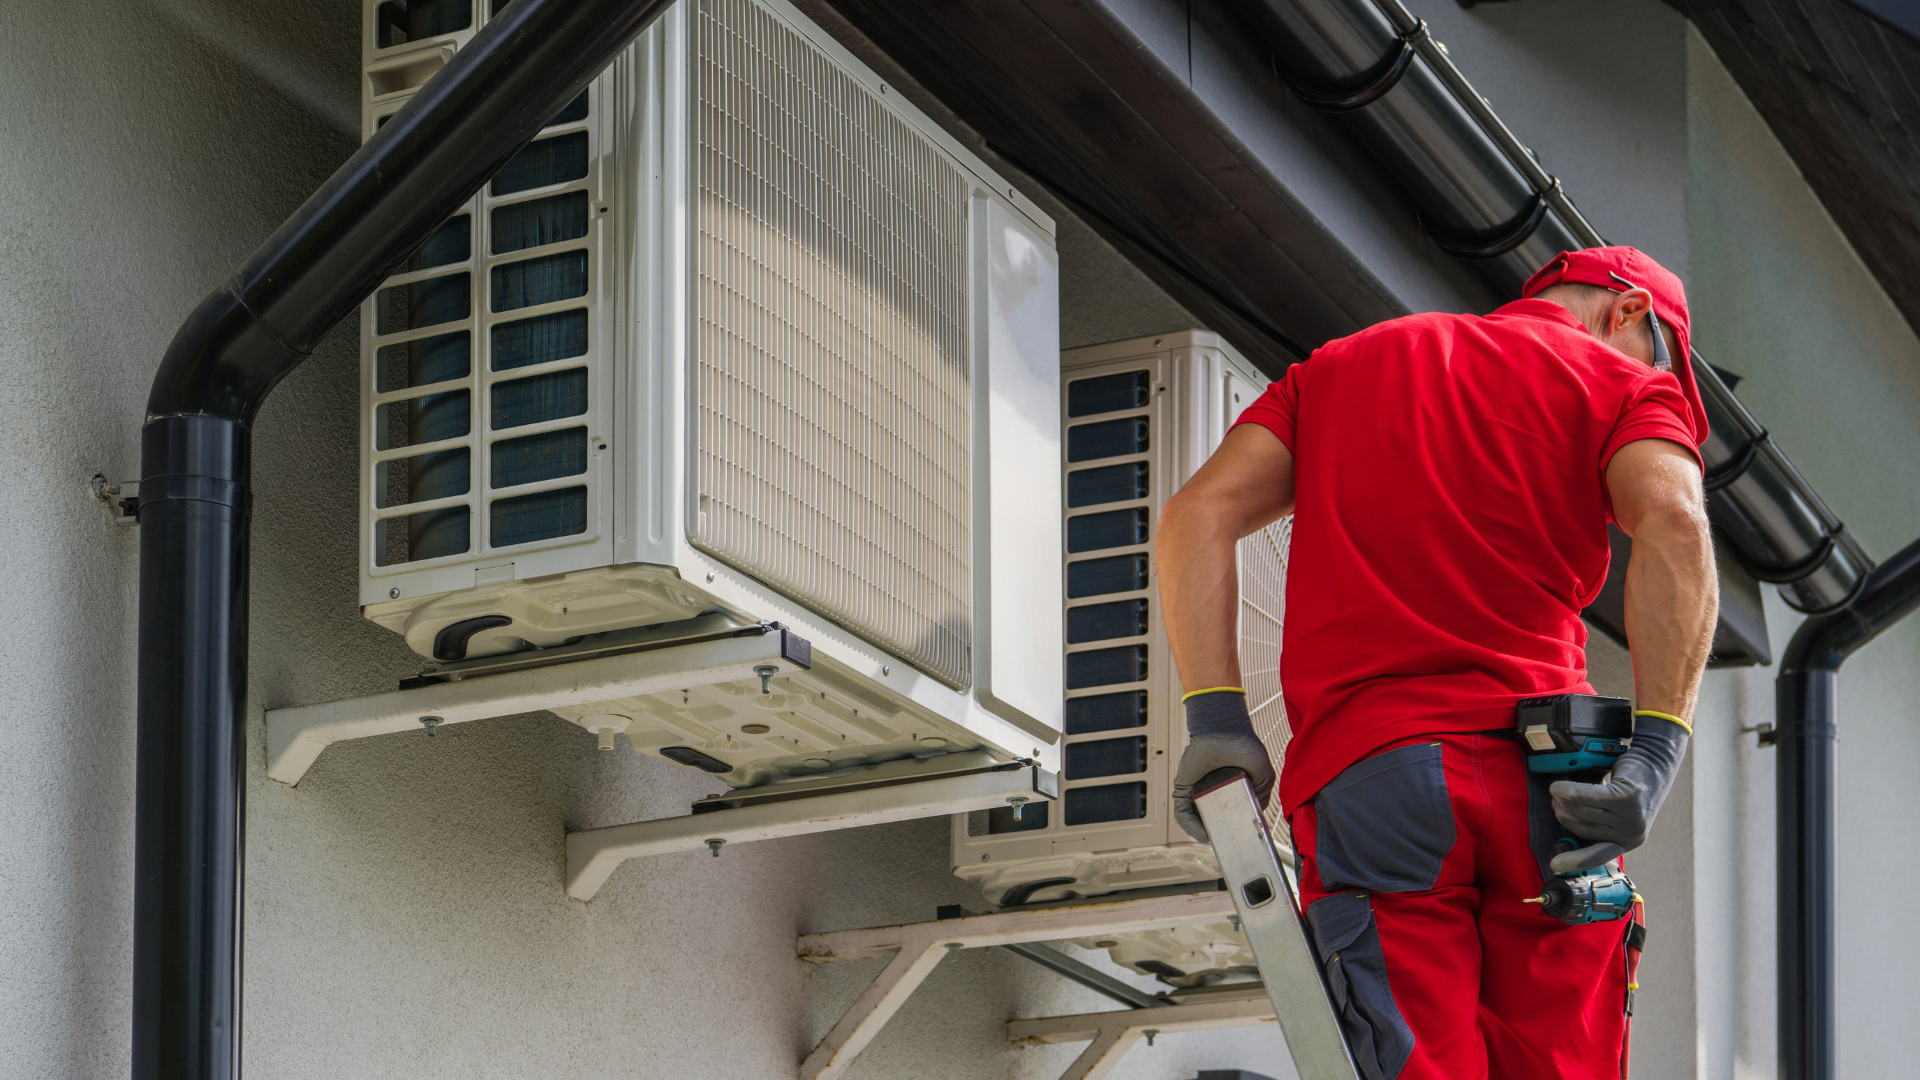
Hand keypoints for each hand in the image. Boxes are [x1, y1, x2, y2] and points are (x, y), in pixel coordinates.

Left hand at [1170, 690, 1274, 842]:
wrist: (1223, 730)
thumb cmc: (1243, 746)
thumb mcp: (1263, 775)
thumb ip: (1262, 796)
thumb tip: (1258, 815)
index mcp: (1231, 789)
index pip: (1230, 815)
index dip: (1236, 829)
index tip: (1243, 841)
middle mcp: (1212, 791)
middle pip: (1212, 821)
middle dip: (1220, 835)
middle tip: (1229, 846)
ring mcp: (1197, 791)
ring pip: (1197, 820)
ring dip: (1205, 834)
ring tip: (1217, 843)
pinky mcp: (1183, 788)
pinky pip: (1183, 813)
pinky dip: (1191, 826)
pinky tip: (1203, 834)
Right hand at [1549, 714, 1688, 871]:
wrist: (1655, 760)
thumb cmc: (1632, 785)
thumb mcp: (1620, 812)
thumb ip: (1602, 823)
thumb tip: (1568, 824)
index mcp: (1630, 841)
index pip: (1600, 855)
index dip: (1576, 861)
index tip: (1555, 865)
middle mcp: (1632, 833)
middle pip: (1583, 827)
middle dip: (1563, 814)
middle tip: (1555, 802)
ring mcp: (1630, 817)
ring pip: (1583, 811)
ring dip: (1563, 800)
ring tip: (1556, 790)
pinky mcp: (1626, 798)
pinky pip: (1587, 797)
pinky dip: (1569, 791)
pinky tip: (1557, 787)